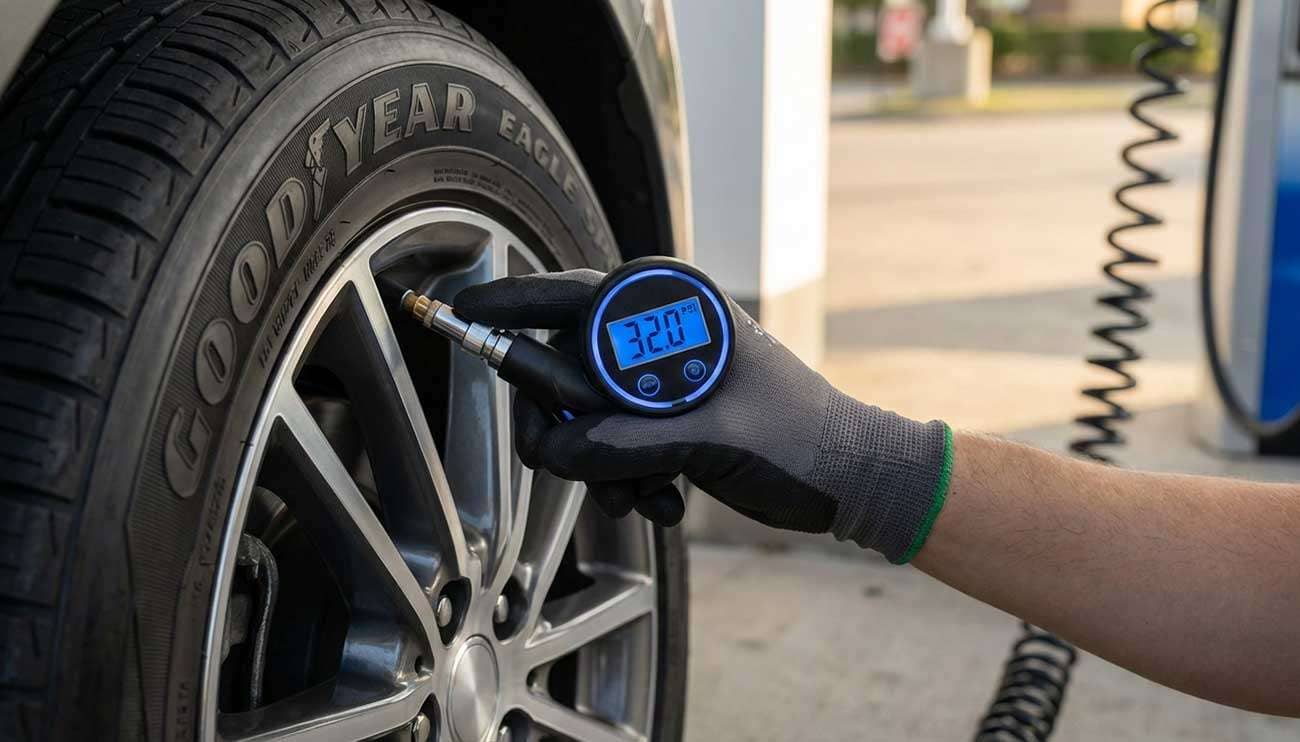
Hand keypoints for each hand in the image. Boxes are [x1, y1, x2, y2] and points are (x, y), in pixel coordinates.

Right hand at [455, 269, 951, 561]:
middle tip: (583, 466)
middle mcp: (663, 337)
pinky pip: (613, 445)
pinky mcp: (667, 420)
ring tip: (648, 496)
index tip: (466, 317)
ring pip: (587, 417)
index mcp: (678, 310)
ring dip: (602, 467)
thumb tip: (553, 450)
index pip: (577, 297)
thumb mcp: (710, 438)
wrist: (853, 480)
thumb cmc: (804, 440)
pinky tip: (665, 502)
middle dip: (571, 429)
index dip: (516, 307)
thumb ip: (626, 441)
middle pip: (569, 369)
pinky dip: (625, 479)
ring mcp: (663, 380)